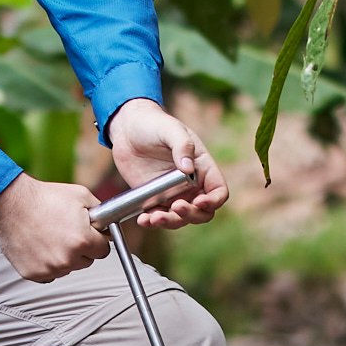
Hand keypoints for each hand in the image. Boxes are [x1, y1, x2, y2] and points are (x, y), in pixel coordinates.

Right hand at [0, 174, 105, 282]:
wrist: (10, 204)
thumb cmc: (44, 197)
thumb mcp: (80, 196)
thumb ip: (101, 212)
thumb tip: (109, 224)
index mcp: (83, 240)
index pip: (104, 250)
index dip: (97, 240)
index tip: (88, 234)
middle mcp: (68, 258)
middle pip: (86, 261)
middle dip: (81, 249)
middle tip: (66, 232)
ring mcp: (50, 269)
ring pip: (68, 268)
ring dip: (64, 257)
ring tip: (49, 236)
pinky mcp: (34, 274)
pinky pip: (50, 274)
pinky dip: (47, 264)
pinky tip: (40, 246)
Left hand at [106, 99, 226, 231]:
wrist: (127, 129)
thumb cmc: (154, 124)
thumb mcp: (170, 129)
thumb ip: (182, 146)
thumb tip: (188, 169)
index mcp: (203, 168)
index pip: (218, 192)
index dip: (213, 201)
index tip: (199, 201)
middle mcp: (191, 185)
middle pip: (201, 211)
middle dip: (191, 214)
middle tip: (175, 207)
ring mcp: (173, 194)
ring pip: (180, 219)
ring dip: (170, 222)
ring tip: (154, 218)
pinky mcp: (154, 198)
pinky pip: (157, 216)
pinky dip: (152, 221)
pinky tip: (143, 219)